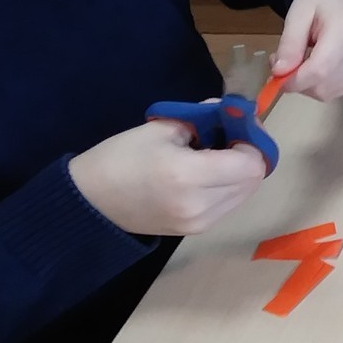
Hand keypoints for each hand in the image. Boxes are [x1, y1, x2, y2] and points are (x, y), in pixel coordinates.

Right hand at [69, 120, 268, 237]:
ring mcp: (198, 223)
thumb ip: (204, 118)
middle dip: (250, 156)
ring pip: (244, 194)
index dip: (252, 142)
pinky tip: (208, 175)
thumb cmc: (121, 158)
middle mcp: (199, 204)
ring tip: (218, 157)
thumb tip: (232, 111)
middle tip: (232, 139)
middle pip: (252, 180)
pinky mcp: (195, 231)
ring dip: (241, 173)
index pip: (251, 163)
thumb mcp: (161, 128)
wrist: (89, 201)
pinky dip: (228, 188)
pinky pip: (228, 205)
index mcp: (188, 175)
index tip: (239, 127)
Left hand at [275, 0, 342, 101]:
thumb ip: (289, 44)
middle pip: (324, 86)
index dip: (293, 81)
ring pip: (331, 92)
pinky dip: (323, 84)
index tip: (275, 76)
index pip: (319, 71)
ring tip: (302, 62)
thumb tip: (279, 73)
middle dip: (299, 82)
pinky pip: (341, 89)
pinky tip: (318, 66)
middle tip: (285, 63)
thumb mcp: (298, 13)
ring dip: (310, 85)